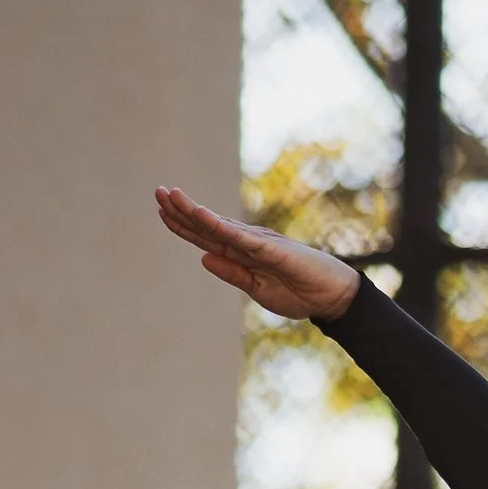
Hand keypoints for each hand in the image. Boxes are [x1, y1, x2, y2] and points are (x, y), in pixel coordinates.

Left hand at [153, 186, 358, 321]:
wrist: (329, 296)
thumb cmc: (297, 292)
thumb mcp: (256, 289)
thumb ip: (231, 272)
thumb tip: (202, 257)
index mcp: (241, 254)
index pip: (206, 236)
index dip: (182, 224)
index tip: (161, 211)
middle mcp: (246, 242)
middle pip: (207, 224)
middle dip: (181, 209)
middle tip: (158, 192)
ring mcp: (257, 242)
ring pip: (219, 225)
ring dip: (194, 211)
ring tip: (172, 196)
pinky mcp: (270, 248)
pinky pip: (239, 237)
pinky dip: (219, 226)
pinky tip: (201, 215)